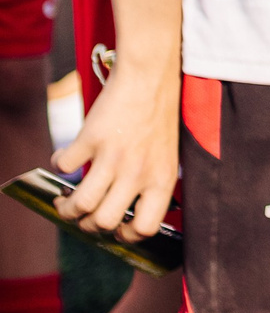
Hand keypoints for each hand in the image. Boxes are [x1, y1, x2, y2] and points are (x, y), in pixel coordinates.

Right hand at [54, 60, 178, 240]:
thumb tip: (122, 212)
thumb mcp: (167, 154)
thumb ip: (149, 181)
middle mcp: (139, 173)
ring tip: (63, 201)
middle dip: (86, 225)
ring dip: (65, 208)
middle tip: (81, 215)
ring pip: (80, 205)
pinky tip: (66, 157)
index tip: (115, 230)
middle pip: (103, 222)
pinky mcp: (92, 139)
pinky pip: (64, 166)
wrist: (151, 77)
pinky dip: (58, 164)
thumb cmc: (159, 116)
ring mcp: (114, 157)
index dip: (125, 235)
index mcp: (163, 180)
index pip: (146, 228)